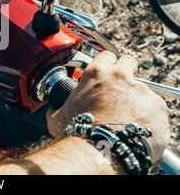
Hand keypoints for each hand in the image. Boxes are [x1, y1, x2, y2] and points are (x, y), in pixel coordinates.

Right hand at [46, 51, 169, 163]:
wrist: (102, 151)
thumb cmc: (79, 133)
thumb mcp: (58, 118)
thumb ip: (56, 108)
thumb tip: (52, 109)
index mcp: (96, 74)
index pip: (106, 56)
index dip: (106, 65)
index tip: (106, 74)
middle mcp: (119, 77)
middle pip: (128, 62)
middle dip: (125, 72)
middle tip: (119, 88)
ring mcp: (140, 90)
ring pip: (141, 88)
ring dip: (135, 98)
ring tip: (126, 117)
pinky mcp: (156, 106)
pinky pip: (153, 107)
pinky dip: (147, 115)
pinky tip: (135, 127)